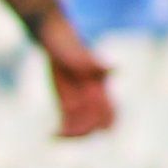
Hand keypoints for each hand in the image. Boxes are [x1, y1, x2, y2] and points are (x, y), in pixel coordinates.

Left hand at [36, 16, 112, 139]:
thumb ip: (92, 61)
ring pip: (84, 123)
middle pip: (96, 122)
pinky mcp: (67, 95)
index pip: (110, 110)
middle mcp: (94, 91)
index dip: (101, 123)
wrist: (50, 30)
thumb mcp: (74, 49)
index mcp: (99, 82)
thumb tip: (117, 69)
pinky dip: (64, 129)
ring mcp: (81, 94)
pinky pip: (70, 119)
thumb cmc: (62, 38)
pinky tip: (52, 134)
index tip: (85, 131)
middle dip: (83, 131)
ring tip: (54, 137)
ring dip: (73, 134)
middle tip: (62, 135)